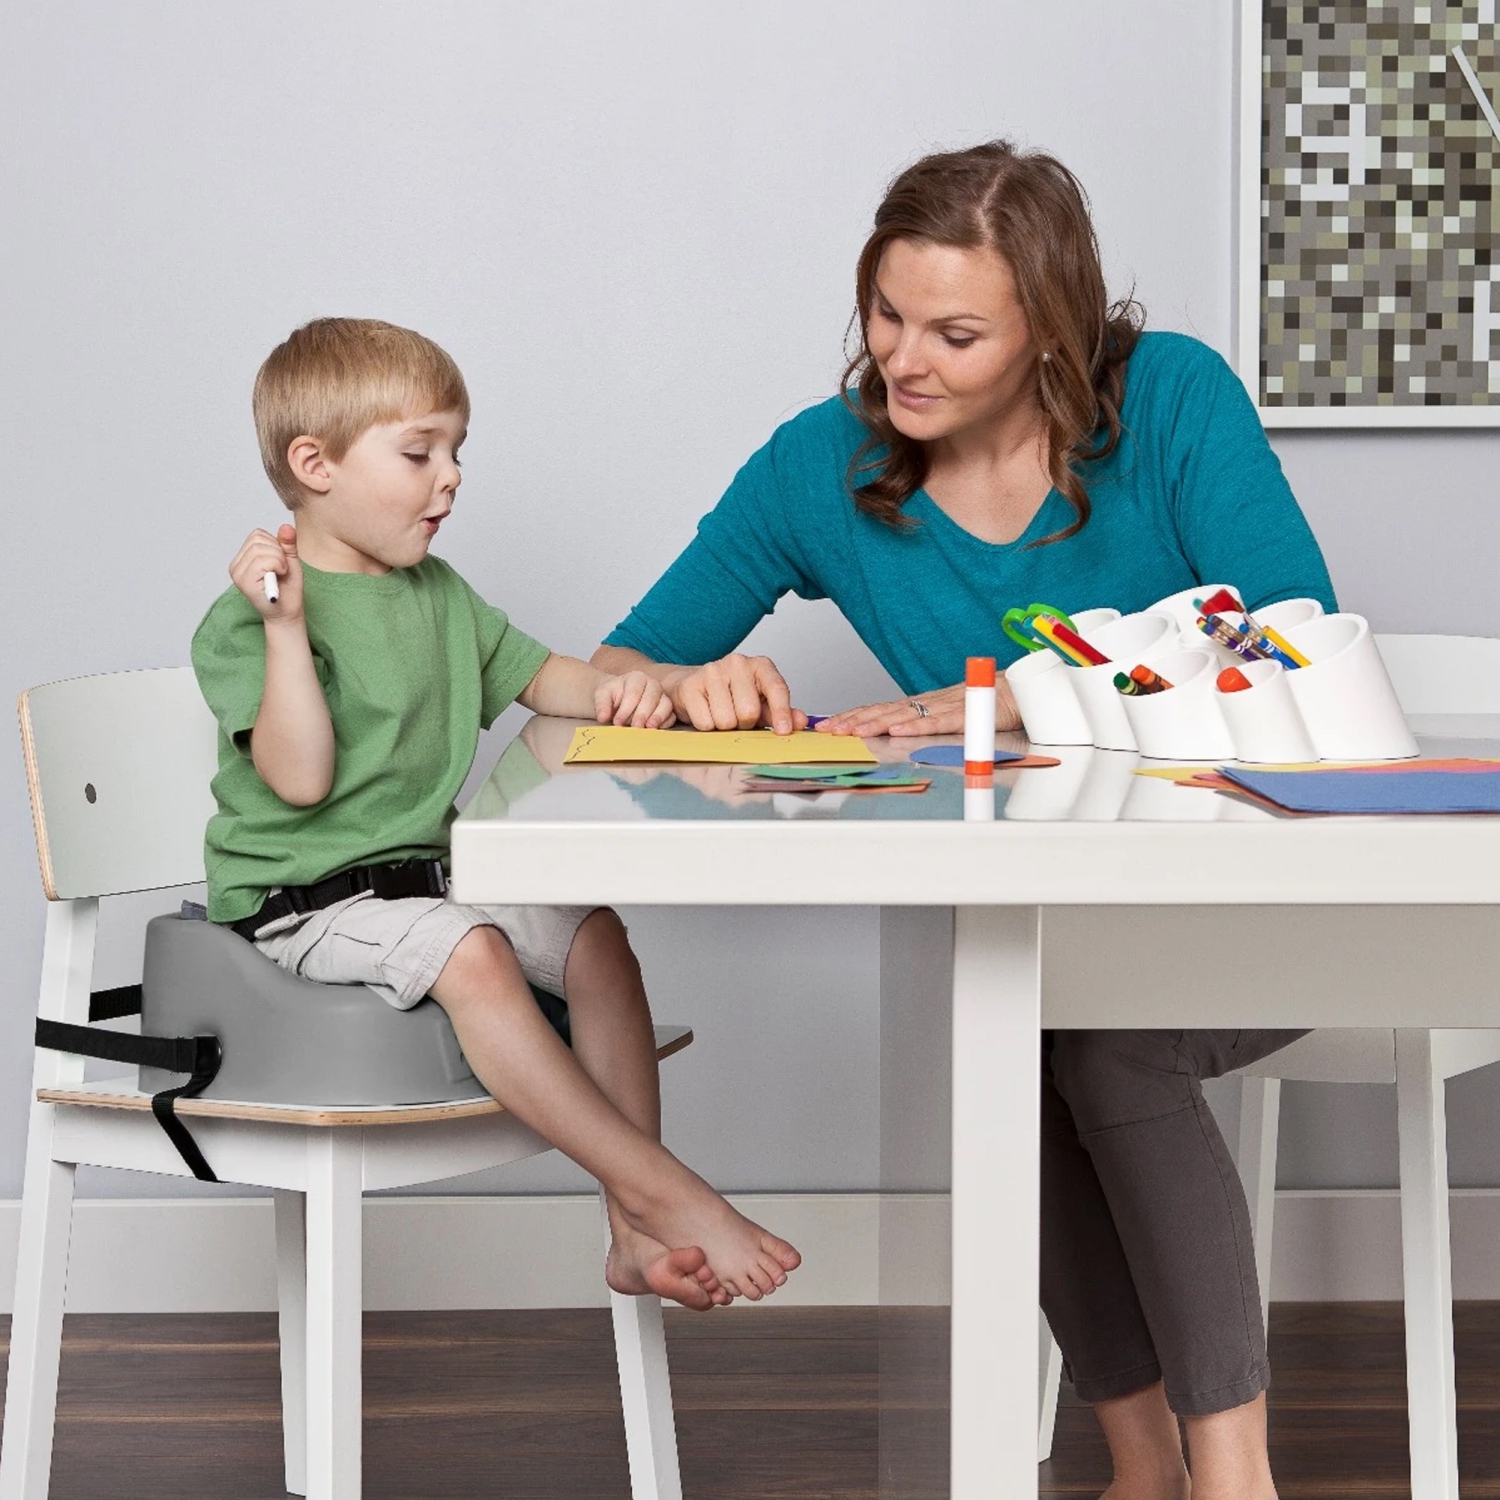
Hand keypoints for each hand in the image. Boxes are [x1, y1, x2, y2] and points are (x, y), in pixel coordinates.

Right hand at [230, 524, 301, 620]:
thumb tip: (286, 526)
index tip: (280, 562)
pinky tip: (276, 580)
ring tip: (279, 575)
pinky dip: (277, 567)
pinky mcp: (244, 582)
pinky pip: (263, 562)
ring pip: (261, 550)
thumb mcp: (289, 561)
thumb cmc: (288, 589)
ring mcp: (237, 573)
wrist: (288, 613)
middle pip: (259, 540)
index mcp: (243, 558)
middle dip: (278, 553)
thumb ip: (286, 544)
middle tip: (281, 570)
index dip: (275, 545)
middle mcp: (236, 565)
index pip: (257, 534)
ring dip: (279, 561)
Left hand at [596, 671, 676, 727]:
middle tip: (634, 726)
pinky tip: (656, 730)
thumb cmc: (611, 696)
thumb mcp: (602, 696)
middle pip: (652, 697)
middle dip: (643, 713)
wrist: (618, 700)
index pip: (634, 692)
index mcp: (636, 678)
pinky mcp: (667, 710)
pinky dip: (665, 723)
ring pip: (666, 704)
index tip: (617, 722)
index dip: (626, 708)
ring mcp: (662, 697)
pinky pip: (671, 715)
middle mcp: (652, 684)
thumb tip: (603, 717)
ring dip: (657, 717)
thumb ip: (601, 705)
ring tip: (648, 728)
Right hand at [665, 653, 808, 734]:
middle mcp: (737, 662)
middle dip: (745, 723)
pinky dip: (707, 726)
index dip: (782, 712)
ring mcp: (712, 671)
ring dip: (725, 726)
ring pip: (726, 720)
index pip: (776, 688)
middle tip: (739, 717)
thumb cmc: (733, 697)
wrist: (694, 686)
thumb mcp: (761, 703)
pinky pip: (706, 723)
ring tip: (722, 713)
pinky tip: (706, 712)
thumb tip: (801, 721)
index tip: (784, 730)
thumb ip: (780, 713)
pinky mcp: (690, 685)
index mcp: (760, 665)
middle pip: (749, 712)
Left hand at [816, 677, 1021, 737]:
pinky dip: (916, 726)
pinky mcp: (964, 716)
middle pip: (884, 710)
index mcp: (922, 704)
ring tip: (854, 730)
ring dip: (877, 723)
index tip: (830, 724)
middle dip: (854, 720)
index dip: (854, 715)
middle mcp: (927, 703)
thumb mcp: (947, 714)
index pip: (881, 708)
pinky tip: (898, 731)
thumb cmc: (984, 703)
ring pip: (905, 716)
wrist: (1018, 691)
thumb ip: (924, 722)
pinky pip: (937, 722)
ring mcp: (944, 708)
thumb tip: (896, 732)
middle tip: (830, 729)